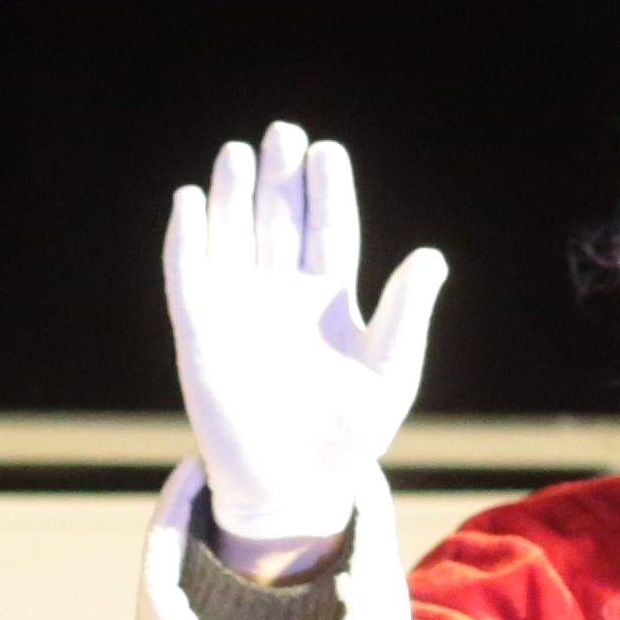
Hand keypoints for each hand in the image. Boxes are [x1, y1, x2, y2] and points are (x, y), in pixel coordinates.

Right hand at [161, 122, 444, 563]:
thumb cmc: (347, 435)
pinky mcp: (198, 330)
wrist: (291, 487)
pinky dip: (187, 236)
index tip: (327, 151)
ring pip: (234, 234)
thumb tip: (432, 256)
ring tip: (239, 153)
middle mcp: (282, 293)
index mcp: (331, 299)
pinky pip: (188, 273)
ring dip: (233, 194)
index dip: (327, 190)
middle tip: (284, 132)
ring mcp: (237, 308)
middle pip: (281, 219)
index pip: (330, 228)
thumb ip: (405, 314)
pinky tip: (191, 199)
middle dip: (280, 177)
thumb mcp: (390, 373)